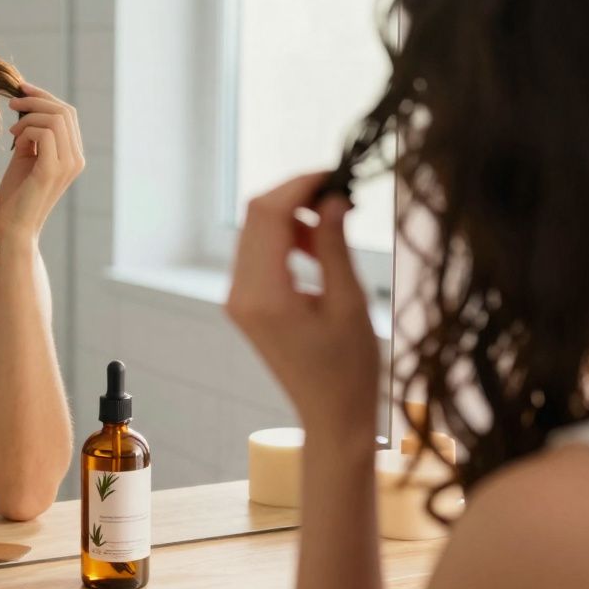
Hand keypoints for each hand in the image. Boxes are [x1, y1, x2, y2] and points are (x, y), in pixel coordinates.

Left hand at [0, 82, 85, 242]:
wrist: (14, 227)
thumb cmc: (17, 194)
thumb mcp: (27, 156)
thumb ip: (32, 133)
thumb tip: (27, 104)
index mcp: (73, 155)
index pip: (67, 113)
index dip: (44, 96)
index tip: (21, 89)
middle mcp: (76, 159)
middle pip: (64, 111)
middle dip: (36, 100)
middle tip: (12, 103)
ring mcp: (68, 165)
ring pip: (55, 118)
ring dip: (29, 117)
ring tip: (13, 133)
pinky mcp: (53, 169)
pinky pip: (45, 132)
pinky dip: (26, 131)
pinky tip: (16, 144)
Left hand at [224, 172, 379, 439]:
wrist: (331, 415)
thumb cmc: (349, 368)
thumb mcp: (349, 303)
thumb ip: (334, 246)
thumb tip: (333, 198)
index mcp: (265, 294)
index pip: (268, 214)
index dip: (300, 185)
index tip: (335, 174)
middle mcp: (240, 293)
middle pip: (255, 217)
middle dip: (296, 196)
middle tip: (339, 193)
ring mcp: (238, 299)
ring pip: (255, 232)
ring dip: (292, 217)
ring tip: (334, 227)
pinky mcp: (245, 303)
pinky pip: (258, 254)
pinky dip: (285, 239)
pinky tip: (317, 249)